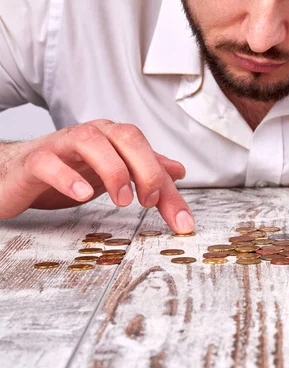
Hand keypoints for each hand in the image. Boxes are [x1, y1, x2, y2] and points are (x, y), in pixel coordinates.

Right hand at [0, 119, 194, 232]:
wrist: (13, 173)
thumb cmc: (64, 169)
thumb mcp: (110, 173)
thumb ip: (145, 171)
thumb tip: (178, 171)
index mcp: (112, 139)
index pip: (148, 152)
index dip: (167, 183)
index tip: (180, 218)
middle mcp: (90, 136)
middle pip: (126, 136)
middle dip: (146, 168)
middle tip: (150, 201)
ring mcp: (61, 147)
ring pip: (90, 141)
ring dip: (113, 170)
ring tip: (122, 199)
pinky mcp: (33, 162)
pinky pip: (49, 162)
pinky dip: (67, 177)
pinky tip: (82, 195)